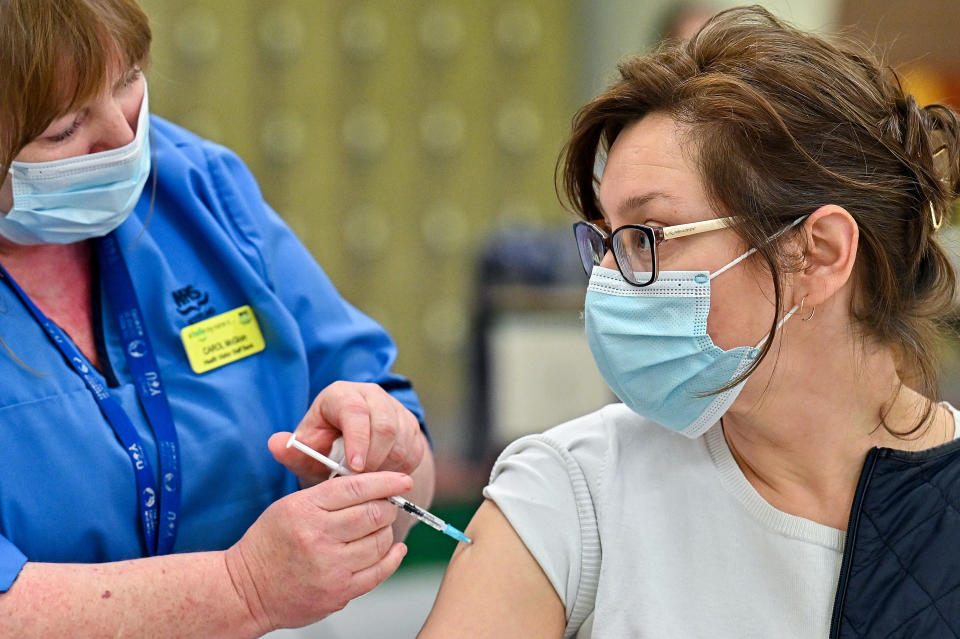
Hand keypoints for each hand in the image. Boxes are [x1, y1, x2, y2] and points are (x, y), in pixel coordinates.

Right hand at [224, 471, 412, 632]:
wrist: (245, 589)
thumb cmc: (268, 544)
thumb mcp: (290, 506)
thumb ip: (327, 495)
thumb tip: (371, 485)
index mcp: (305, 508)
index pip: (357, 487)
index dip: (387, 481)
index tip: (403, 479)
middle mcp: (319, 536)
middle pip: (375, 513)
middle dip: (388, 506)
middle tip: (386, 505)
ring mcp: (330, 567)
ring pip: (381, 541)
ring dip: (386, 532)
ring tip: (377, 529)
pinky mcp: (339, 592)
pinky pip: (379, 572)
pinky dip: (392, 557)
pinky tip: (393, 549)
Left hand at [269, 381, 425, 487]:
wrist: (351, 451)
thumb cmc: (324, 450)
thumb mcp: (307, 452)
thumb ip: (291, 451)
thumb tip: (275, 443)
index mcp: (341, 395)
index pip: (355, 411)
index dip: (358, 440)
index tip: (354, 468)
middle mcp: (371, 395)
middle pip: (384, 425)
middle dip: (374, 458)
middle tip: (362, 482)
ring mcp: (394, 409)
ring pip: (401, 439)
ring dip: (387, 465)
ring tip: (368, 481)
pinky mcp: (410, 426)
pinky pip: (412, 449)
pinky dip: (399, 468)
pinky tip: (382, 476)